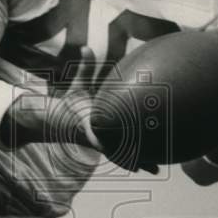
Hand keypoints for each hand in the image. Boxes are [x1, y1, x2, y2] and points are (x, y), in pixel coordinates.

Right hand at [66, 57, 159, 174]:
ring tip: (157, 170)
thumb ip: (83, 68)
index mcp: (90, 125)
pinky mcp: (106, 147)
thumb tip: (85, 47)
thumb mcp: (75, 86)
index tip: (113, 146)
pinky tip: (149, 164)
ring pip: (121, 157)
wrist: (60, 123)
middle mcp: (97, 139)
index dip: (105, 140)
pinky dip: (134, 159)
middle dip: (132, 158)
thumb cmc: (70, 104)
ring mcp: (102, 145)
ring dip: (138, 163)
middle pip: (116, 151)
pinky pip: (122, 154)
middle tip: (152, 166)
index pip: (99, 133)